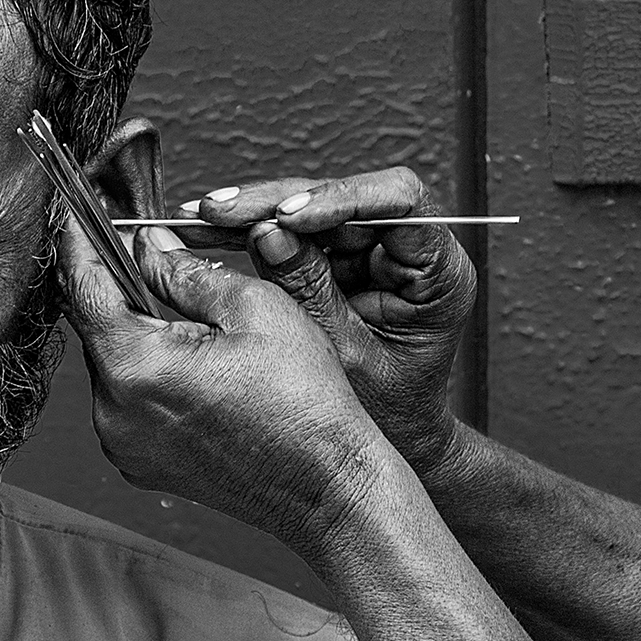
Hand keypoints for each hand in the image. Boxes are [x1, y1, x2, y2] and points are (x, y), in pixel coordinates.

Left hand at [55, 211, 396, 550]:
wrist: (326, 487)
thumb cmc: (304, 402)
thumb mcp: (254, 309)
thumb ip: (187, 270)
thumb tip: (148, 246)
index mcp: (135, 366)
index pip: (82, 286)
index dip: (78, 242)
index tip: (75, 212)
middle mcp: (113, 411)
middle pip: (99, 326)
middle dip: (125, 288)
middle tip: (162, 260)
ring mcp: (122, 443)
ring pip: (114, 363)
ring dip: (142, 333)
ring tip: (200, 326)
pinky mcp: (139, 462)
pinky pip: (128, 400)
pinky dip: (151, 372)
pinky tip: (200, 367)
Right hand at [180, 167, 476, 474]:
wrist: (391, 443)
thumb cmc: (389, 413)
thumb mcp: (348, 357)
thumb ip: (310, 293)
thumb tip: (267, 233)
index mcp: (439, 273)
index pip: (398, 203)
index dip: (340, 197)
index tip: (286, 216)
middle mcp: (412, 252)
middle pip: (346, 198)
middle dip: (277, 202)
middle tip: (218, 211)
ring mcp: (377, 253)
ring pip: (314, 209)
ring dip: (255, 212)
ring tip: (201, 219)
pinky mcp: (344, 260)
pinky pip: (297, 233)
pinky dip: (253, 233)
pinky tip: (210, 231)